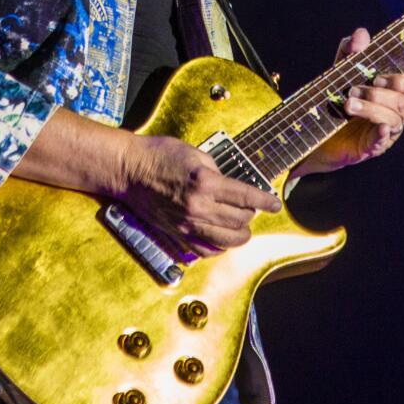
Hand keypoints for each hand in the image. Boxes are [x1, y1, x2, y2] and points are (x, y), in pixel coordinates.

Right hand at [116, 134, 281, 259]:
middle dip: (252, 215)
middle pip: (240, 221)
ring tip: (241, 225)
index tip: (275, 203)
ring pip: (227, 240)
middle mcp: (199, 207)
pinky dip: (219, 247)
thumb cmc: (158, 155)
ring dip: (240, 234)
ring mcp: (187, 224)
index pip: (246, 197)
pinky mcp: (177, 234)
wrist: (128, 170)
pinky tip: (222, 238)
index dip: (266, 201)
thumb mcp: (194, 153)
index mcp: (206, 183)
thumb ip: (216, 171)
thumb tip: (230, 186)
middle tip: (252, 207)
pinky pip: (206, 250)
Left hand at [290, 27, 403, 177]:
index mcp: (393, 93)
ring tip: (347, 103)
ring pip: (393, 119)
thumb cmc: (336, 96)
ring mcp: (385, 132)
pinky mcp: (371, 147)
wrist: (314, 129)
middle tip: (356, 88)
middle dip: (381, 94)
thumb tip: (361, 33)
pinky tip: (379, 127)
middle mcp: (394, 113)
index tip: (379, 76)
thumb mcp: (341, 69)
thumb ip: (351, 50)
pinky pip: (384, 141)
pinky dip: (383, 132)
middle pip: (403, 102)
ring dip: (371, 108)